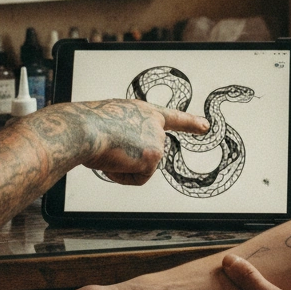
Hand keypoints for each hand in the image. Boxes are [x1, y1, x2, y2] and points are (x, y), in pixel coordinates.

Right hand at [78, 99, 207, 184]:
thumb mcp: (109, 124)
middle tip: (109, 150)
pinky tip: (114, 160)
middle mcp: (154, 123)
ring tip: (108, 150)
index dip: (189, 122)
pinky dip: (122, 176)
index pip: (171, 117)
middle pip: (147, 155)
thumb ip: (125, 135)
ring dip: (121, 167)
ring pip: (140, 169)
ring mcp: (157, 139)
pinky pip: (137, 179)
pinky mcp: (154, 156)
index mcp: (142, 111)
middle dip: (129, 161)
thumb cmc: (88, 126)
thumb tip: (120, 156)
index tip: (206, 126)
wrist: (84, 129)